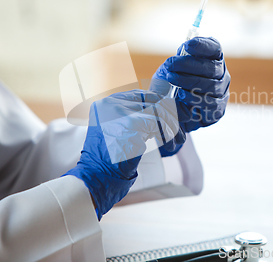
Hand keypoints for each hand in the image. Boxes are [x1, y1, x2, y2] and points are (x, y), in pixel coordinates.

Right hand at [65, 90, 182, 218]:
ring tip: (177, 138)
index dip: (157, 103)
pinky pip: (159, 124)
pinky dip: (169, 134)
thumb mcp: (113, 130)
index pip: (139, 94)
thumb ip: (130, 118)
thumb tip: (159, 111)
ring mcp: (120, 113)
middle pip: (151, 100)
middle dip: (168, 114)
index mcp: (106, 103)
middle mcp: (111, 103)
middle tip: (177, 128)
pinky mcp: (131, 125)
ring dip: (172, 126)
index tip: (169, 114)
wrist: (95, 178)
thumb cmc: (106, 160)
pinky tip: (171, 144)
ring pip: (158, 111)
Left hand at [151, 37, 229, 155]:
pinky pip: (209, 103)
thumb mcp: (172, 67)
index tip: (187, 45)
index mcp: (213, 59)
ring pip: (211, 86)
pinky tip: (181, 94)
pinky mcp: (217, 110)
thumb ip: (179, 58)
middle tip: (171, 64)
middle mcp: (221, 74)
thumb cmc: (173, 84)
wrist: (170, 108)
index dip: (203, 45)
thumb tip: (183, 51)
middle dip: (189, 64)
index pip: (214, 48)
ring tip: (172, 79)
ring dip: (189, 81)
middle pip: (212, 67)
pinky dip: (193, 98)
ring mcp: (221, 92)